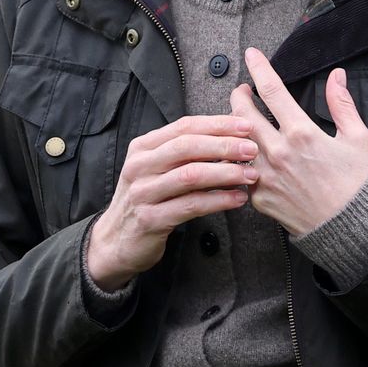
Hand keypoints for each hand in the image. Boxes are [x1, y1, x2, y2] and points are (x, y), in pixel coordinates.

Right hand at [86, 115, 258, 290]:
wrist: (116, 241)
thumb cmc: (146, 199)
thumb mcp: (157, 168)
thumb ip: (185, 151)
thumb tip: (229, 133)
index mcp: (143, 147)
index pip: (184, 126)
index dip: (217, 124)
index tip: (245, 126)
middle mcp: (140, 166)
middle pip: (187, 147)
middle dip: (224, 145)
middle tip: (251, 149)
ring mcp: (143, 193)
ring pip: (190, 175)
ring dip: (225, 173)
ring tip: (250, 175)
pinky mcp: (151, 219)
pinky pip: (191, 206)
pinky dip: (218, 200)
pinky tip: (237, 199)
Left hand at [229, 47, 367, 235]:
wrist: (350, 230)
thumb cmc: (356, 185)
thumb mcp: (357, 139)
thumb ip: (342, 104)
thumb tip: (337, 76)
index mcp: (302, 134)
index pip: (271, 90)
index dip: (259, 68)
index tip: (251, 55)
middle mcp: (278, 152)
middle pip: (241, 113)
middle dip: (238, 95)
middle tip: (243, 90)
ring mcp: (264, 176)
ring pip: (234, 142)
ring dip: (234, 127)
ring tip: (241, 121)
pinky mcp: (258, 197)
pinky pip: (239, 171)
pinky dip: (238, 159)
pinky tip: (242, 154)